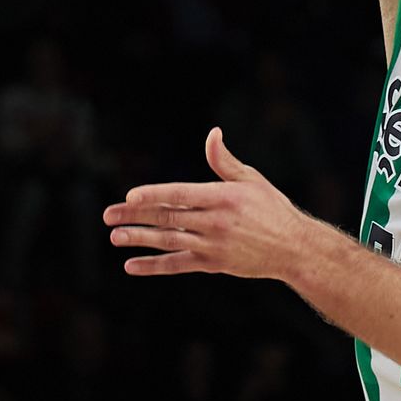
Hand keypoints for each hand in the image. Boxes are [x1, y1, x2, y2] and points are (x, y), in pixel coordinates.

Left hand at [104, 126, 308, 278]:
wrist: (292, 248)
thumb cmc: (271, 207)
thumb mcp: (251, 179)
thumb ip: (224, 161)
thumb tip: (212, 134)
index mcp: (222, 197)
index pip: (180, 194)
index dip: (154, 195)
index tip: (130, 195)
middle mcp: (214, 222)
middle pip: (167, 218)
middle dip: (135, 215)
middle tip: (108, 215)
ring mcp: (212, 246)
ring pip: (168, 242)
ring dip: (139, 239)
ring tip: (115, 237)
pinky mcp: (212, 265)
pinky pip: (178, 266)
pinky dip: (154, 266)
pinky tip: (132, 265)